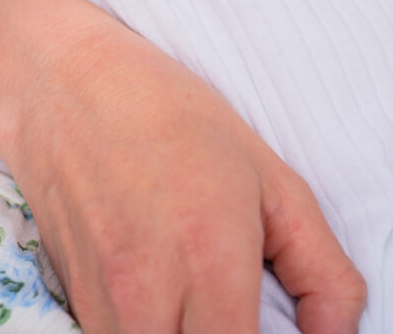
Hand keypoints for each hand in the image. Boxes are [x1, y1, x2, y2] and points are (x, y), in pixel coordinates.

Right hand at [1, 19, 366, 333]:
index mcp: (211, 260)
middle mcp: (149, 297)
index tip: (282, 332)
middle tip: (246, 315)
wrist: (69, 84)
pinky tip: (166, 299)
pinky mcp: (73, 304)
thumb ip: (322, 268)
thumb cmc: (173, 116)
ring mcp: (103, 306)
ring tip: (205, 306)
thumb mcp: (270, 175)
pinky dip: (152, 333)